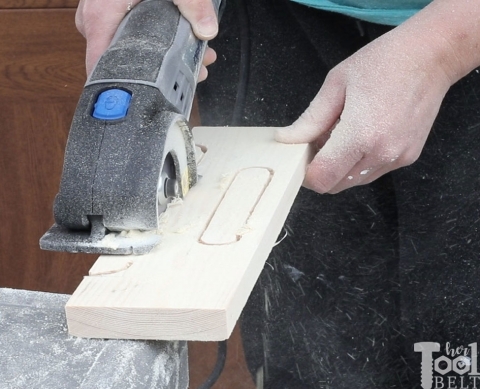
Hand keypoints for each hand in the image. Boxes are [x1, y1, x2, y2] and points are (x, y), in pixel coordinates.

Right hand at [76, 0, 218, 77]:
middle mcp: (94, 22)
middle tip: (192, 76)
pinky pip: (130, 38)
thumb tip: (207, 31)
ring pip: (130, 51)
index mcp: (99, 18)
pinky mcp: (111, 16)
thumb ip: (192, 5)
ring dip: (164, 59)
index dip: (124, 90)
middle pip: (123, 64)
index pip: (100, 70)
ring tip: (198, 62)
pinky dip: (156, 42)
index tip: (148, 100)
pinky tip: (182, 43)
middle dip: (160, 75)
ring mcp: (101, 20)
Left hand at [275, 27, 451, 193]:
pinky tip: (361, 136)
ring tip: (342, 135)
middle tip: (319, 141)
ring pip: (353, 181)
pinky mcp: (406, 158)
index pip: (322, 178)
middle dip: (321, 169)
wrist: (431, 57)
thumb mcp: (336, 85)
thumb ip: (310, 120)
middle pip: (335, 185)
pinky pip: (371, 172)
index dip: (306, 172)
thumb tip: (285, 139)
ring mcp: (397, 158)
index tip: (302, 155)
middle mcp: (382, 154)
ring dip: (339, 167)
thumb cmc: (384, 63)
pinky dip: (358, 162)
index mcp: (361, 135)